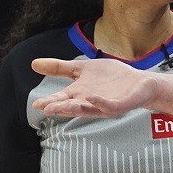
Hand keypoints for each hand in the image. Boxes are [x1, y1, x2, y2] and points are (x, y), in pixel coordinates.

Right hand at [31, 57, 158, 116]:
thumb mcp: (83, 69)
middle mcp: (89, 102)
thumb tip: (34, 63)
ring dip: (76, 108)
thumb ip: (60, 68)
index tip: (37, 104)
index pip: (62, 99)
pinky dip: (99, 102)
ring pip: (88, 109)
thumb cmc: (111, 78)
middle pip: (72, 107)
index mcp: (80, 95)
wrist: (139, 83)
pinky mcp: (120, 105)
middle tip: (46, 108)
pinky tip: (91, 97)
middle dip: (60, 108)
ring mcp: (105, 105)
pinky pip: (109, 106)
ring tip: (63, 106)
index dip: (50, 102)